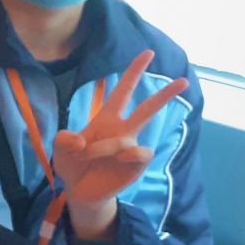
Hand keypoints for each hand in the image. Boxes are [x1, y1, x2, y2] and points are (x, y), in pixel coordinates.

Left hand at [54, 50, 189, 236]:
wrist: (79, 191)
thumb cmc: (71, 163)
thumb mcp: (59, 147)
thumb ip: (63, 139)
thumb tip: (81, 140)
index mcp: (106, 118)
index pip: (123, 90)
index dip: (134, 72)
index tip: (148, 53)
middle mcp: (123, 130)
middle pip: (148, 108)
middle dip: (165, 94)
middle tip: (184, 80)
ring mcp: (131, 148)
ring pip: (128, 138)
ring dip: (106, 146)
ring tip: (89, 155)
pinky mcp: (136, 165)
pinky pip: (139, 153)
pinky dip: (128, 154)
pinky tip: (119, 159)